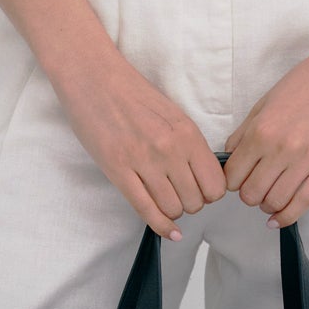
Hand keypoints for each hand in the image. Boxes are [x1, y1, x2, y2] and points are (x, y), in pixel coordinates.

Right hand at [49, 51, 226, 239]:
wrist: (93, 76)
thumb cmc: (131, 94)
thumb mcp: (172, 114)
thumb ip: (188, 144)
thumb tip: (202, 177)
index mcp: (187, 133)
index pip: (215, 185)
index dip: (209, 193)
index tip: (199, 189)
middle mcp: (170, 149)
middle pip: (195, 202)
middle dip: (190, 204)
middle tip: (179, 194)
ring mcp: (144, 162)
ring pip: (173, 209)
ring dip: (172, 211)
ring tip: (164, 198)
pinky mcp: (119, 171)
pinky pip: (147, 211)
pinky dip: (161, 226)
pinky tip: (169, 232)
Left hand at [221, 44, 308, 226]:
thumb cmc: (308, 81)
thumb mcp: (267, 101)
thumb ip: (245, 131)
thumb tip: (229, 158)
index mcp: (263, 130)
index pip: (233, 176)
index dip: (233, 182)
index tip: (240, 179)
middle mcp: (282, 148)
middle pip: (251, 194)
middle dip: (249, 195)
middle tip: (257, 188)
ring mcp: (308, 159)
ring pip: (275, 202)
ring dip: (268, 205)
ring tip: (272, 197)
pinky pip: (302, 203)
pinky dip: (286, 217)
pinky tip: (278, 218)